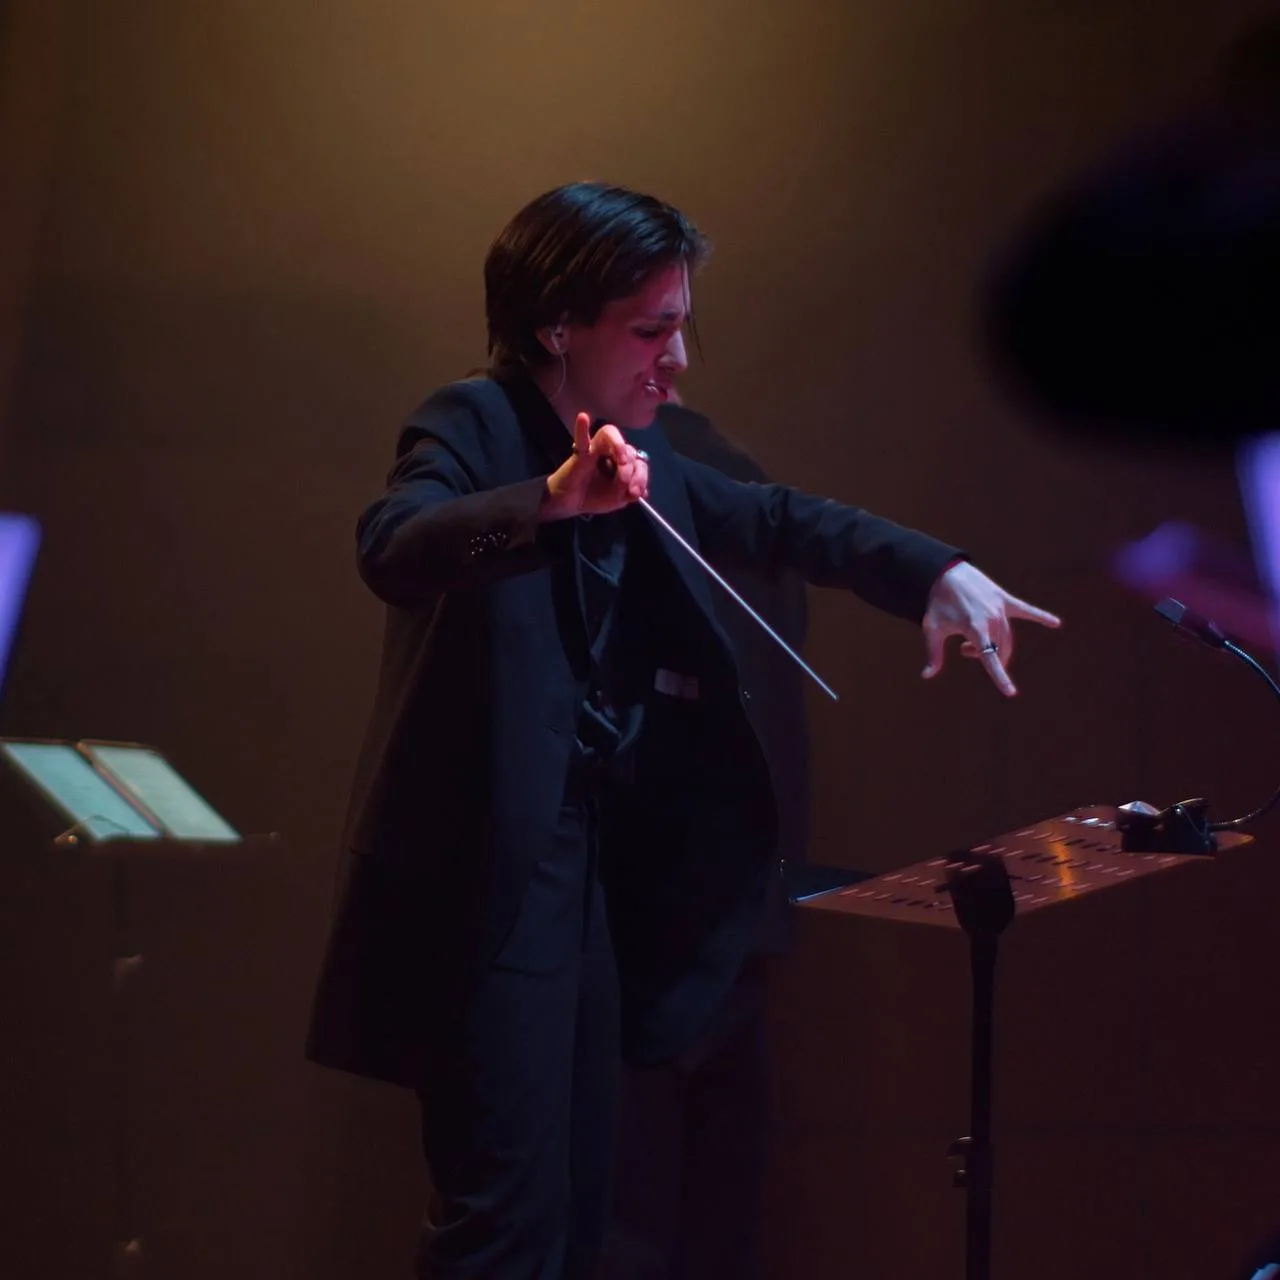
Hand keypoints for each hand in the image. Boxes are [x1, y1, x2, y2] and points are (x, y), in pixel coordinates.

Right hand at [541, 413, 649, 520]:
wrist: (570, 503)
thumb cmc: (593, 497)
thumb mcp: (617, 499)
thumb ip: (630, 493)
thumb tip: (644, 492)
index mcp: (622, 463)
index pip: (639, 462)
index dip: (641, 476)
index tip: (636, 493)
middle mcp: (612, 452)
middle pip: (629, 449)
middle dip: (633, 470)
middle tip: (627, 486)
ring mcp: (596, 449)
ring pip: (611, 434)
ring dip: (620, 447)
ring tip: (621, 460)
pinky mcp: (581, 452)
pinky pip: (582, 438)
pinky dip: (582, 428)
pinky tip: (583, 418)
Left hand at [921, 561, 1060, 696]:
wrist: (945, 572)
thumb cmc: (937, 602)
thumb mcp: (932, 628)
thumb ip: (934, 654)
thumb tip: (926, 675)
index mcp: (974, 628)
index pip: (990, 658)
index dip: (999, 676)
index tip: (1010, 692)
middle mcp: (991, 619)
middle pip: (999, 649)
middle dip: (985, 657)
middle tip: (963, 650)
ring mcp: (1000, 608)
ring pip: (1006, 636)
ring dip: (994, 645)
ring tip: (969, 642)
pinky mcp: (1004, 599)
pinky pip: (1026, 610)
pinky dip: (1040, 617)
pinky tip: (1056, 623)